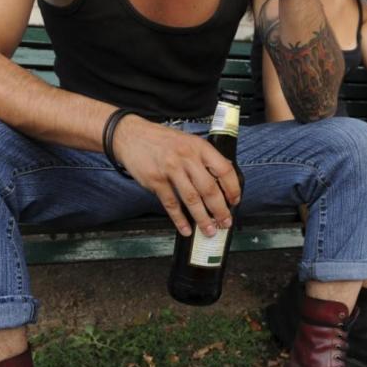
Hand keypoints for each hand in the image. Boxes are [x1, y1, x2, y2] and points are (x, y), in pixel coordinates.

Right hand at [114, 117, 240, 236]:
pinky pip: (171, 204)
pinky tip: (186, 228)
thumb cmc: (163, 141)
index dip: (232, 187)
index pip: (224, 169)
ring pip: (192, 199)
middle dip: (220, 209)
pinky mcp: (155, 180)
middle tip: (225, 222)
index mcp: (199, 147)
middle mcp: (187, 157)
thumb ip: (204, 158)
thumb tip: (223, 179)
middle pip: (209, 188)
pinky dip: (180, 219)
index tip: (234, 201)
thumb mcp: (188, 142)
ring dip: (202, 218)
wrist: (132, 135)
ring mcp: (170, 169)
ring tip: (209, 230)